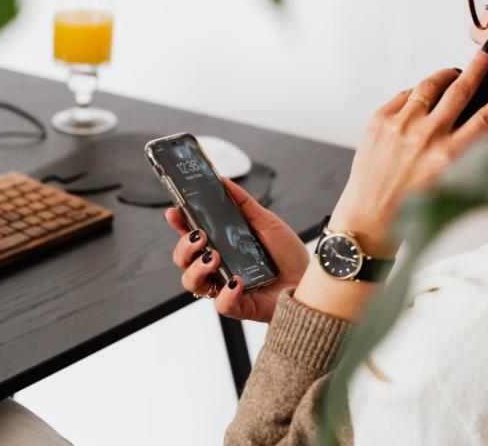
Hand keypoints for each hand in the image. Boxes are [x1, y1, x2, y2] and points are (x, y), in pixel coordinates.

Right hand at [164, 178, 309, 321]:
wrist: (312, 281)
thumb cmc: (288, 255)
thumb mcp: (266, 222)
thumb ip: (243, 203)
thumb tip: (223, 181)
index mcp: (220, 245)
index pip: (190, 234)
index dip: (178, 223)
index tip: (174, 212)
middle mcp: (217, 266)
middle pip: (182, 259)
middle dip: (184, 247)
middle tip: (200, 236)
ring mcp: (224, 287)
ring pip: (192, 282)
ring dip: (196, 268)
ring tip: (215, 256)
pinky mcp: (238, 306)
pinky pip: (220, 304)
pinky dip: (226, 293)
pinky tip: (237, 281)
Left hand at [329, 40, 487, 257]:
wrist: (373, 213)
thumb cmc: (415, 205)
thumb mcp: (459, 189)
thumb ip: (483, 165)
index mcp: (451, 155)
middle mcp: (426, 137)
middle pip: (460, 89)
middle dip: (478, 66)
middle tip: (487, 52)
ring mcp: (400, 125)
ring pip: (429, 86)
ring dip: (445, 76)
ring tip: (454, 73)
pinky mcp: (379, 120)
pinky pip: (404, 95)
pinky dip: (416, 94)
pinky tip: (422, 99)